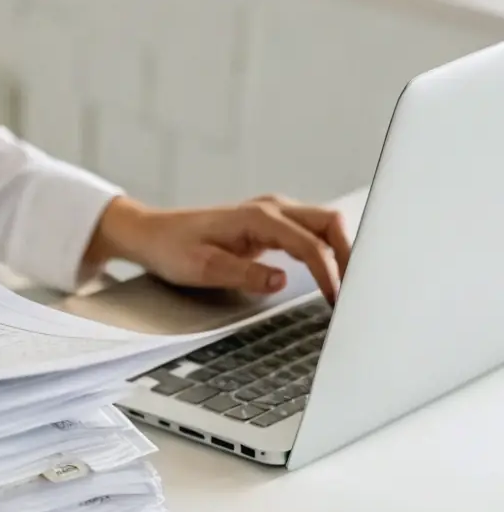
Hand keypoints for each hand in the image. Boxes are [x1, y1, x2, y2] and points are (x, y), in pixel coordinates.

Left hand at [85, 194, 350, 303]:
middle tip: (359, 292)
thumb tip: (281, 281)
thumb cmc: (172, 249)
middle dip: (352, 254)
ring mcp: (273, 215)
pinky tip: (333, 277)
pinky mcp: (271, 226)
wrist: (151, 234)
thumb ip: (243, 274)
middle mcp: (270, 209)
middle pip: (330, 223)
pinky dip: (327, 253)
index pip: (309, 244)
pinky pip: (310, 235)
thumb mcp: (202, 268)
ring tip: (351, 289)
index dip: (329, 273)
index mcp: (257, 217)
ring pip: (325, 227)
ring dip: (343, 253)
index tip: (337, 301)